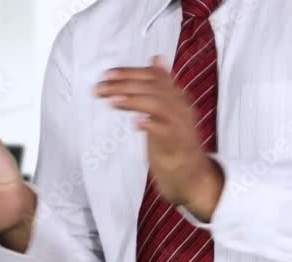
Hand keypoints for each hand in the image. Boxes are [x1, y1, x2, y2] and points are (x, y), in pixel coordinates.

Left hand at [95, 56, 223, 220]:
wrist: (190, 173)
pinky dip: (151, 125)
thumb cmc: (173, 140)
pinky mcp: (179, 145)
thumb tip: (156, 58)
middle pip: (154, 87)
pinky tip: (136, 123)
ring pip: (158, 104)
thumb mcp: (165, 110)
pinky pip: (166, 131)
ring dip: (133, 100)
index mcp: (177, 97)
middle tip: (101, 88)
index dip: (130, 73)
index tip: (107, 74)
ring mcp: (181, 126)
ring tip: (112, 101)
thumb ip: (158, 87)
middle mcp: (181, 107)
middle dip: (125, 84)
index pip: (154, 76)